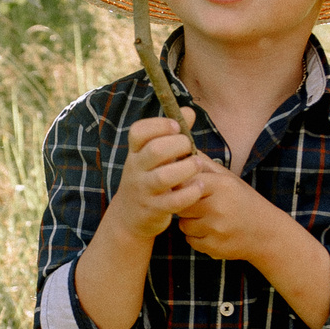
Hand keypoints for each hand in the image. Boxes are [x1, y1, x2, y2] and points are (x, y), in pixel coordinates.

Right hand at [108, 110, 209, 242]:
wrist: (129, 217)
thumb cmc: (148, 178)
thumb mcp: (153, 155)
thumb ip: (171, 134)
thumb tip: (189, 111)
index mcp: (135, 152)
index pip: (138, 131)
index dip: (159, 125)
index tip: (176, 127)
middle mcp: (136, 169)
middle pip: (155, 150)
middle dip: (178, 145)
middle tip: (189, 148)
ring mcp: (143, 190)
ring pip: (163, 177)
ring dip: (186, 168)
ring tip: (198, 165)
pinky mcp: (153, 210)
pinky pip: (173, 201)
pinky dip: (190, 193)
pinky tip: (199, 187)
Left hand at [169, 161, 292, 262]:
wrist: (267, 233)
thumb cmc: (243, 201)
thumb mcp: (228, 178)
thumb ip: (204, 164)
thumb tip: (181, 148)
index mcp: (221, 186)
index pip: (184, 183)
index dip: (182, 186)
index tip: (187, 189)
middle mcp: (218, 207)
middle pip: (180, 204)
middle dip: (185, 205)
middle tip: (200, 205)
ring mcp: (215, 229)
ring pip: (183, 225)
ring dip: (190, 223)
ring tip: (209, 219)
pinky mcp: (213, 247)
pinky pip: (190, 241)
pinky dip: (197, 238)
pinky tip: (213, 232)